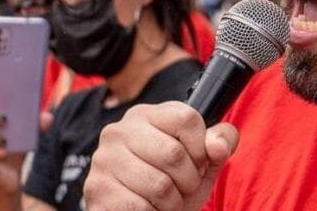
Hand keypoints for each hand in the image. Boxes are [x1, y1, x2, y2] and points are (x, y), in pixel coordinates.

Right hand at [84, 101, 238, 210]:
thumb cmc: (173, 184)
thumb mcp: (202, 162)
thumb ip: (220, 143)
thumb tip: (218, 144)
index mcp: (145, 115)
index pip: (187, 118)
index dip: (201, 147)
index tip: (196, 162)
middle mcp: (119, 130)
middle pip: (174, 153)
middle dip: (188, 180)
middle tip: (181, 187)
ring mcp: (104, 159)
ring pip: (159, 185)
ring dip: (172, 202)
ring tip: (165, 200)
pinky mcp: (97, 190)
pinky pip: (140, 207)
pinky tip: (148, 208)